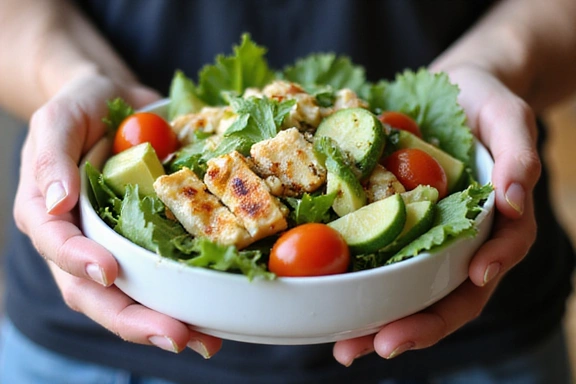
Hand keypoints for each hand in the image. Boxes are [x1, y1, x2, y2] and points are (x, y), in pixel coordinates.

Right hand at [13, 72, 222, 356]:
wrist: (116, 103)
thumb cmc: (81, 108)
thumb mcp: (59, 119)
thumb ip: (50, 156)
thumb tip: (56, 202)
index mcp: (50, 216)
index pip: (57, 247)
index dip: (80, 262)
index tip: (109, 271)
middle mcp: (81, 242)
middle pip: (97, 293)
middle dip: (135, 319)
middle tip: (177, 336)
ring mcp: (116, 246)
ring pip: (132, 297)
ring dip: (166, 322)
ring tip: (203, 341)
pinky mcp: (150, 242)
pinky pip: (164, 275)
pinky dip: (186, 297)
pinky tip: (215, 316)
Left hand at [332, 65, 540, 365]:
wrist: (455, 90)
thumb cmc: (486, 103)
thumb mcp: (509, 118)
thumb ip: (518, 156)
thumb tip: (512, 202)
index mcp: (491, 227)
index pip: (488, 268)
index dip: (478, 282)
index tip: (464, 287)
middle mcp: (457, 242)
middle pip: (443, 296)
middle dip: (415, 326)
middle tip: (378, 347)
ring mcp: (423, 235)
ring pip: (405, 288)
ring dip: (378, 321)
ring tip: (344, 346)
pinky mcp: (393, 221)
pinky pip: (375, 254)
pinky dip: (356, 281)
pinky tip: (328, 300)